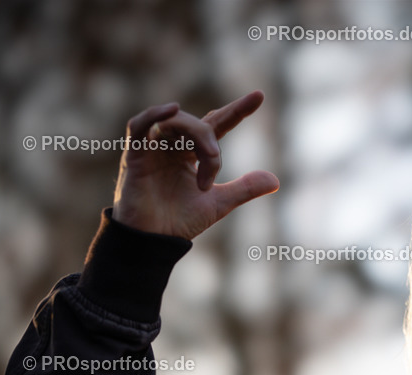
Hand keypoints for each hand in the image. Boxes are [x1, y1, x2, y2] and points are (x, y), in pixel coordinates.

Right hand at [112, 91, 279, 239]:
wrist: (155, 241)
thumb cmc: (180, 221)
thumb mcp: (219, 203)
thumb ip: (244, 188)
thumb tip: (276, 180)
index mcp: (191, 154)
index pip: (216, 123)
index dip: (237, 110)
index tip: (259, 96)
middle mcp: (173, 146)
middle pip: (198, 125)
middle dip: (211, 141)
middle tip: (215, 163)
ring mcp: (153, 149)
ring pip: (175, 122)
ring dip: (196, 135)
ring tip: (209, 158)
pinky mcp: (135, 156)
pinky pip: (139, 125)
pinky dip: (154, 114)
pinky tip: (172, 109)